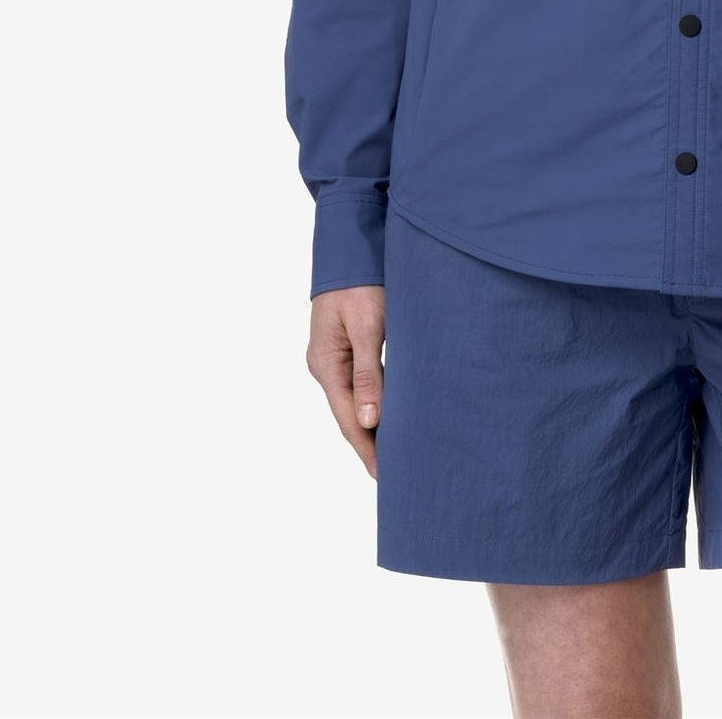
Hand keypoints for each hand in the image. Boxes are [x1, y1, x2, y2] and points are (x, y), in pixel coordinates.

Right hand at [306, 285, 385, 476]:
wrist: (350, 245)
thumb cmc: (361, 282)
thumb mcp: (368, 325)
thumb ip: (369, 373)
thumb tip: (370, 422)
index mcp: (326, 365)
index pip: (349, 420)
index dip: (368, 449)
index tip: (386, 476)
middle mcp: (325, 367)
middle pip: (350, 416)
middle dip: (371, 445)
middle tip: (396, 476)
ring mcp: (332, 359)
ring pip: (354, 402)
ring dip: (373, 427)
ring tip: (396, 454)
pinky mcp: (344, 349)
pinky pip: (358, 385)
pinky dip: (373, 404)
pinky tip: (388, 416)